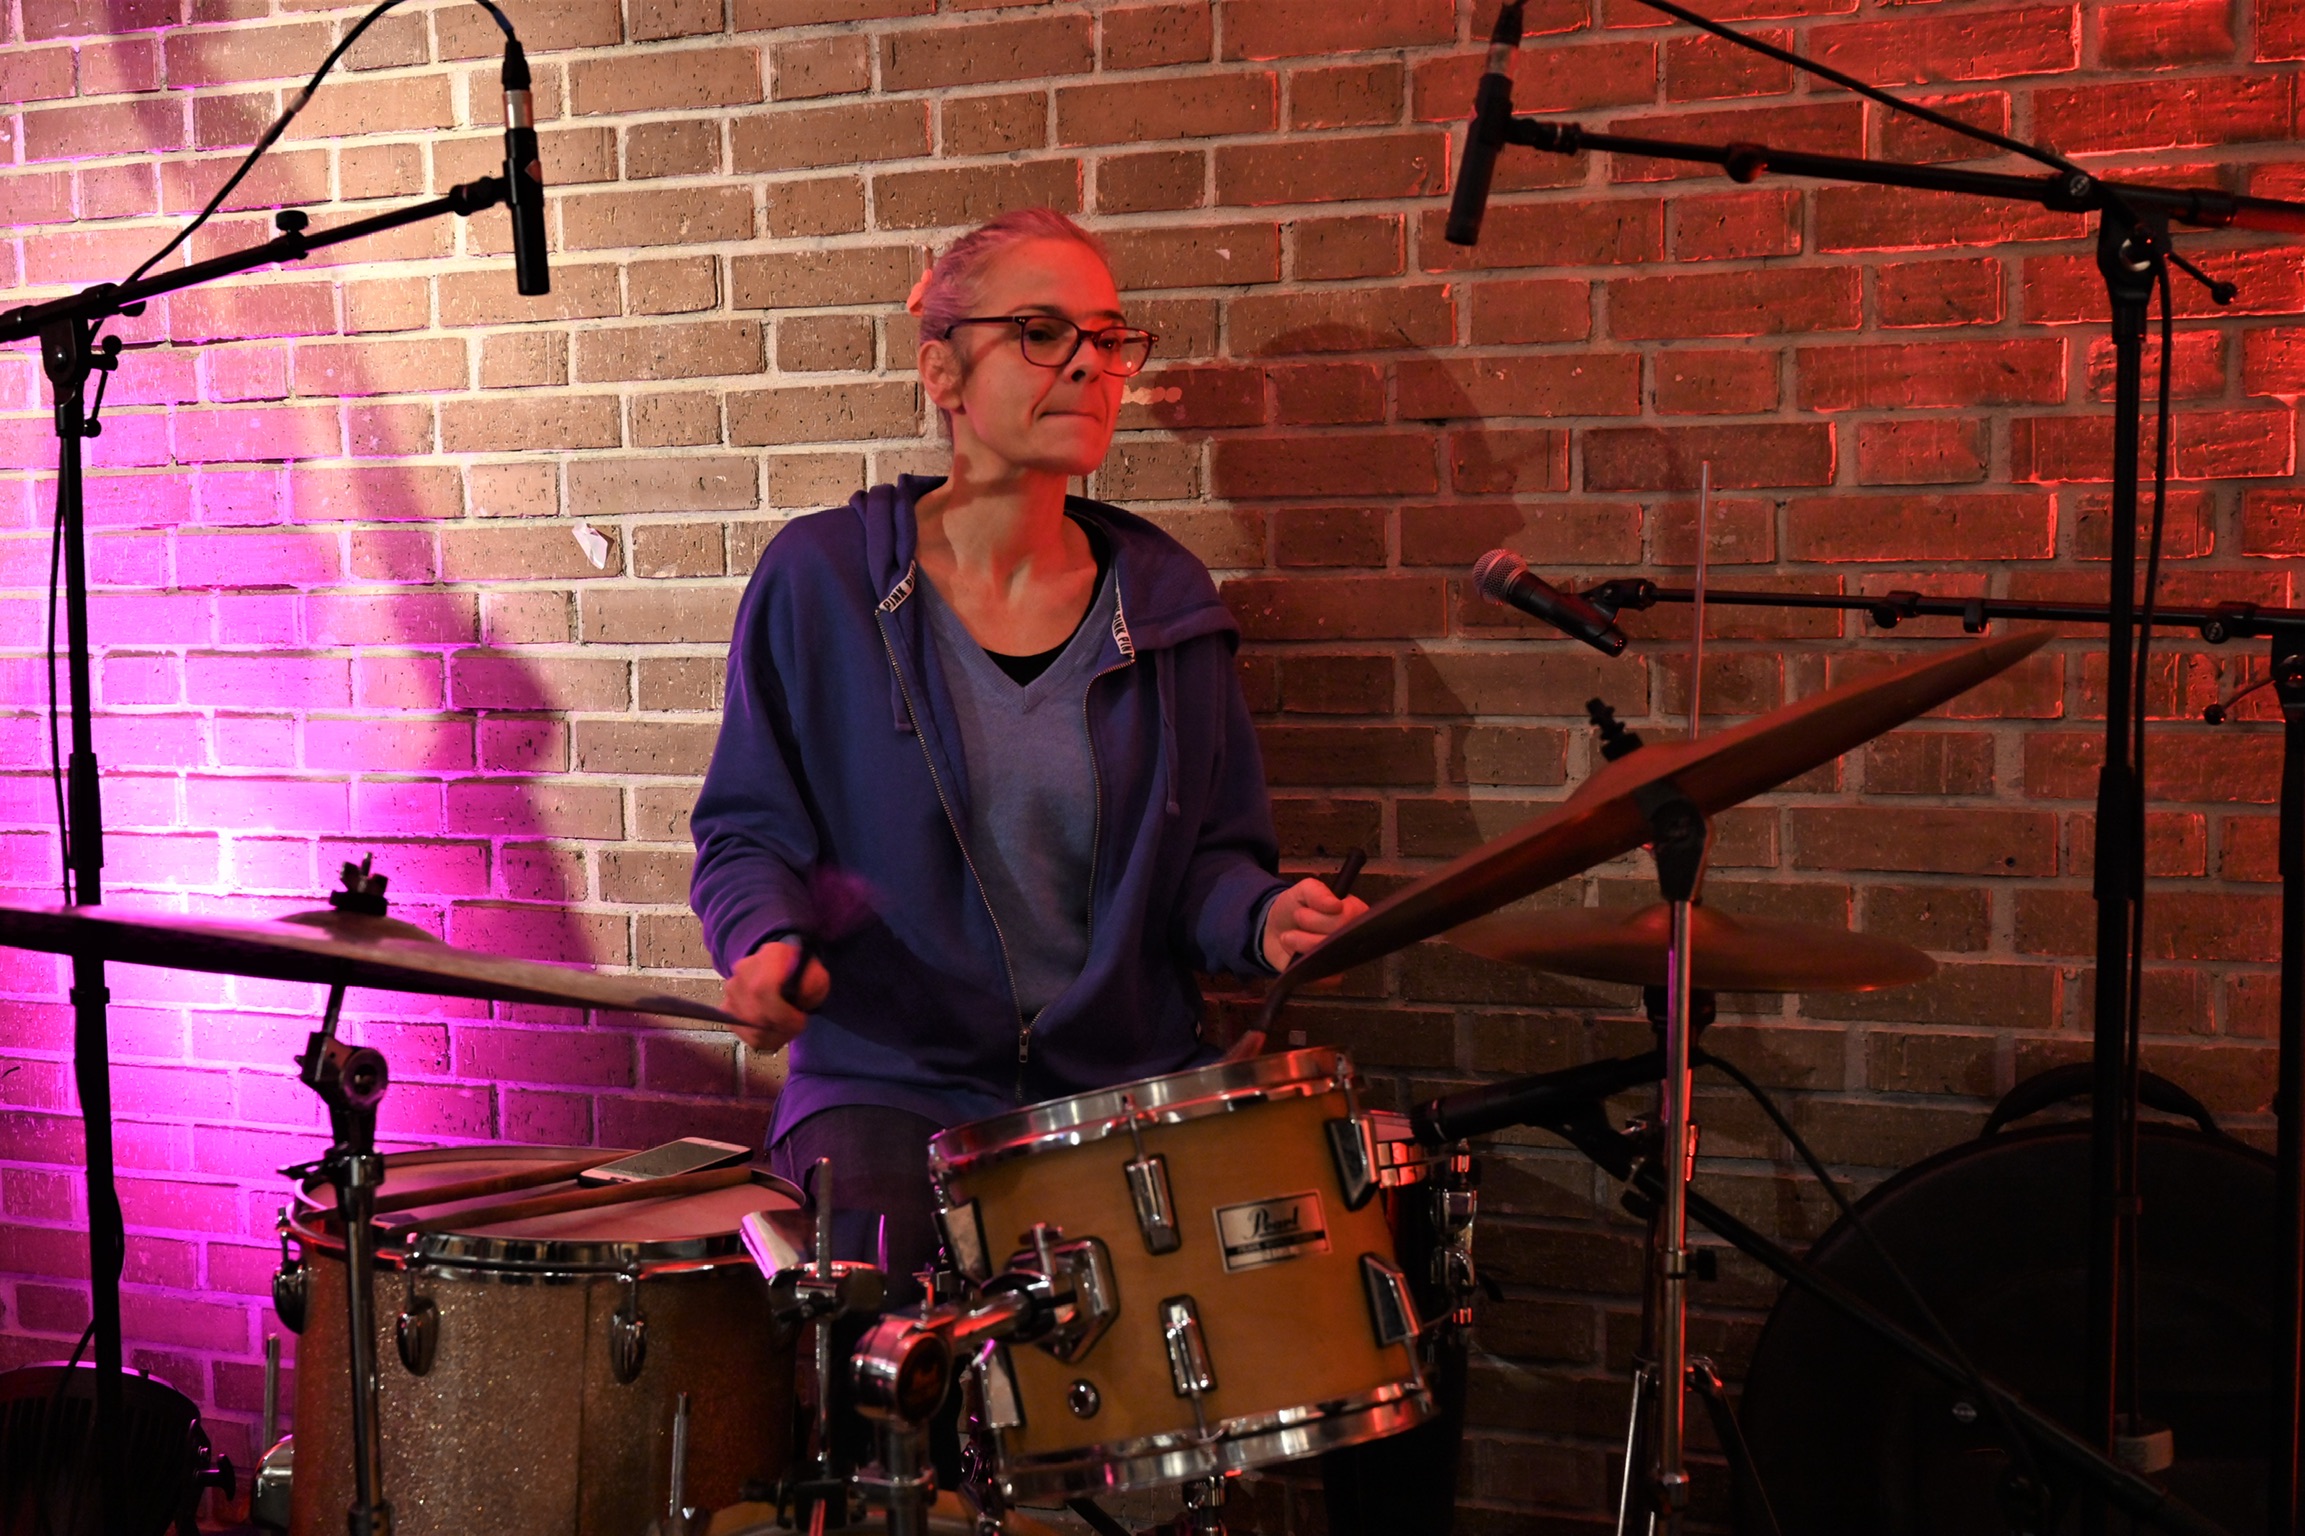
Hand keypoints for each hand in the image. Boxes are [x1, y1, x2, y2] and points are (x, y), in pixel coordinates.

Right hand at [722, 939, 829, 1053]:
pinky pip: (743, 1033)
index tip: (800, 1020)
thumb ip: (812, 986)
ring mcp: (731, 989)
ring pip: (750, 1028)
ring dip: (773, 1034)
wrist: (779, 966)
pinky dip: (762, 1037)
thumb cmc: (800, 974)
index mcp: (771, 955)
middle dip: (781, 1028)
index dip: (782, 1013)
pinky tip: (773, 1028)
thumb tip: (799, 1000)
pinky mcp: (726, 1007)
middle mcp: (744, 969)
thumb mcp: (817, 976)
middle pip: (755, 1013)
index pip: (764, 989)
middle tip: (796, 1025)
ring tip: (786, 1025)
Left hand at [1261, 877, 1367, 971]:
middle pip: (1337, 935)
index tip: (1303, 910)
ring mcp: (1343, 958)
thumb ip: (1317, 892)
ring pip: (1327, 955)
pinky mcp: (1331, 977)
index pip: (1350, 916)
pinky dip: (1303, 964)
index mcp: (1354, 912)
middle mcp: (1353, 936)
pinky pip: (1324, 977)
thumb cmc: (1294, 908)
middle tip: (1298, 920)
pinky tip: (1295, 955)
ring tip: (1290, 937)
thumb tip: (1336, 905)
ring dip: (1300, 942)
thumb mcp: (1303, 890)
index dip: (1322, 916)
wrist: (1274, 931)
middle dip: (1309, 925)